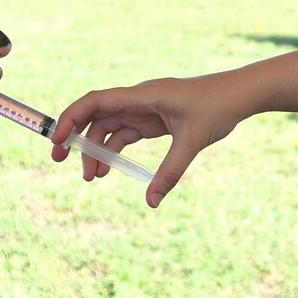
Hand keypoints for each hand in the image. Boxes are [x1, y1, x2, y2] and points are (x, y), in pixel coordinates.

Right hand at [50, 73, 248, 207]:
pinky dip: (114, 151)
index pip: (97, 101)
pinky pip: (125, 133)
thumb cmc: (217, 108)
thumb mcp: (192, 141)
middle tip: (58, 160)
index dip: (72, 118)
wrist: (240, 95)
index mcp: (143, 95)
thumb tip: (152, 202)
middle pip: (95, 115)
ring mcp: (144, 109)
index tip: (58, 140)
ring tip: (92, 178)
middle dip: (75, 136)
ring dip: (97, 150)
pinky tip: (108, 170)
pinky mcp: (153, 119)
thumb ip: (170, 172)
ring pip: (108, 127)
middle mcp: (138, 99)